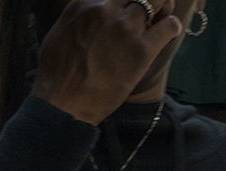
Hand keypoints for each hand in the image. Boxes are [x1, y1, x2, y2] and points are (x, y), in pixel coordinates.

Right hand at [32, 0, 182, 123]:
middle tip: (149, 11)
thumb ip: (79, 15)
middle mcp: (106, 9)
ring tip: (159, 21)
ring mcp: (125, 28)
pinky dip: (171, 27)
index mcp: (84, 4)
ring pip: (159, 1)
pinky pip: (169, 25)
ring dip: (162, 9)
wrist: (61, 105)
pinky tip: (166, 34)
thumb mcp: (59, 33)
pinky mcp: (142, 49)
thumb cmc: (54, 74)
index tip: (127, 6)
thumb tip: (92, 10)